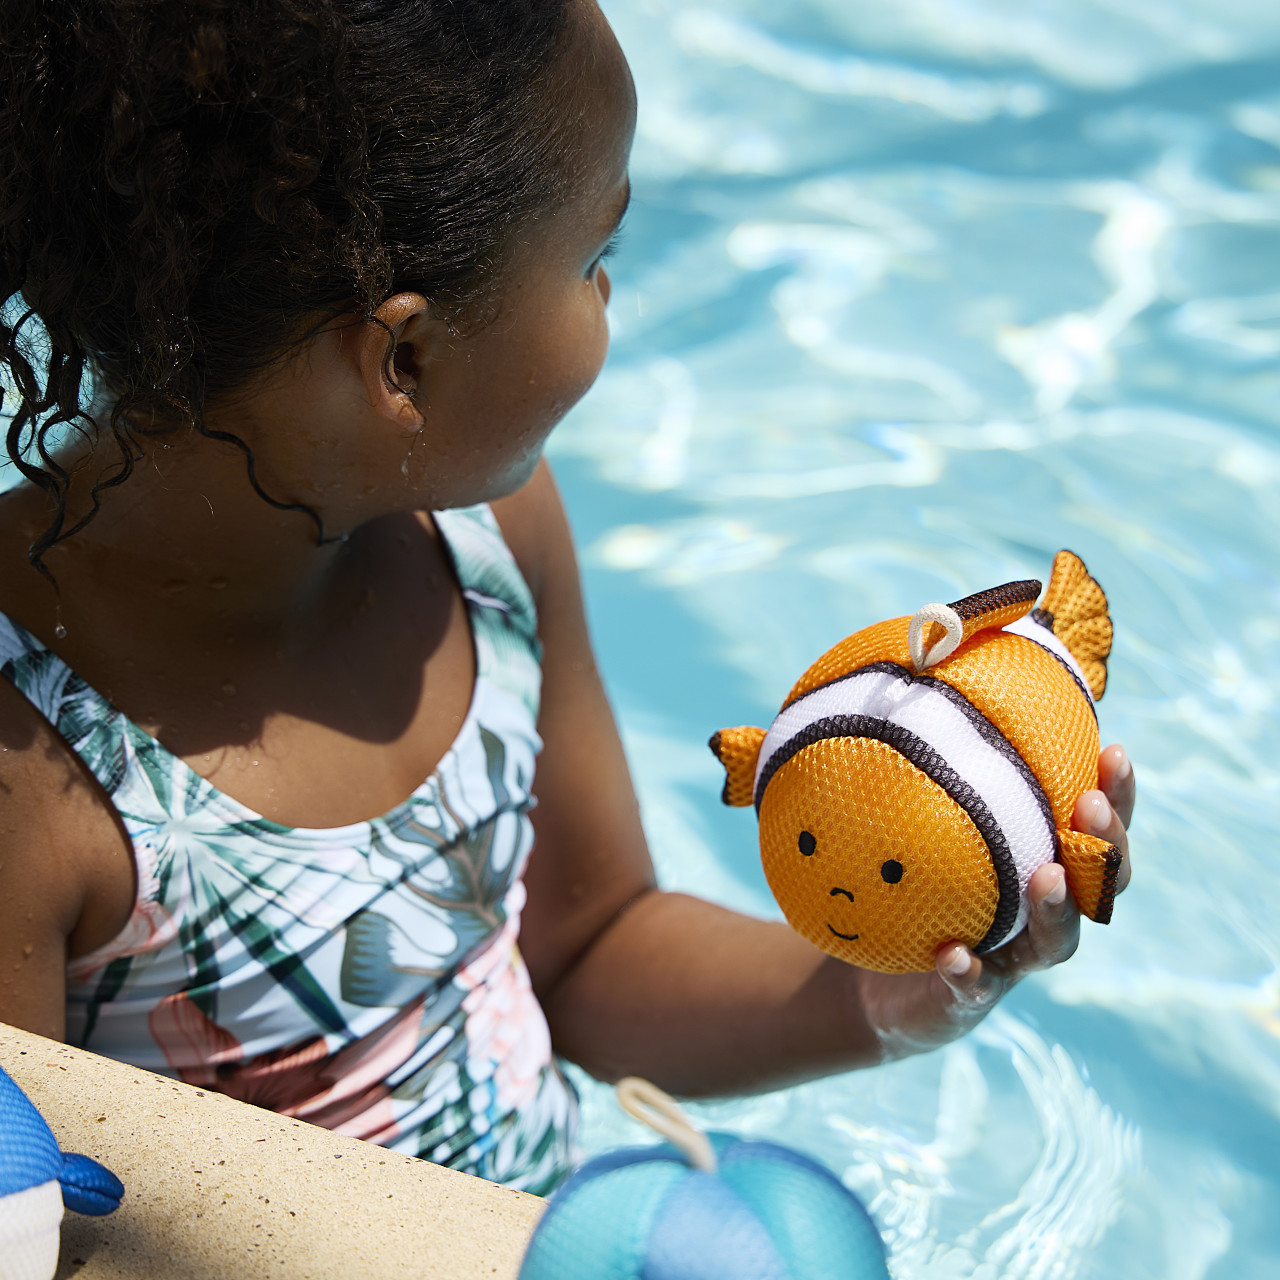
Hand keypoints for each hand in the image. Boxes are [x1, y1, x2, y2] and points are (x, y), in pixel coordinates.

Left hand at [857, 743, 1134, 1060]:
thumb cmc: (909, 884)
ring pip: (1054, 941)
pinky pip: (974, 987)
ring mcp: (1010, 959)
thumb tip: (897, 676)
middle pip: (1098, 885)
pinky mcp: (968, 998)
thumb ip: (922, 768)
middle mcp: (1041, 914)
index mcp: (1043, 864)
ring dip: (1057, 909)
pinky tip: (954, 954)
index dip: (1116, 795)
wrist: (876, 978)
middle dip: (1103, 844)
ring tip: (1046, 876)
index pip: (1096, 829)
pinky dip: (969, 972)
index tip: (1112, 750)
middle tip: (1088, 804)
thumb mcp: (915, 823)